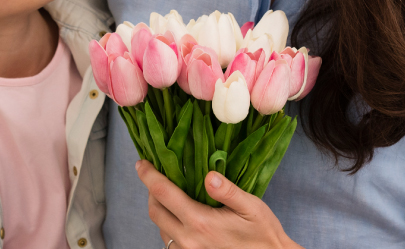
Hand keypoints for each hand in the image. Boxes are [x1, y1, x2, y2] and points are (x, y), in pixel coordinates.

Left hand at [136, 161, 301, 248]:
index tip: (142, 163)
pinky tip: (181, 216)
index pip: (163, 193)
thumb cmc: (262, 233)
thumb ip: (229, 191)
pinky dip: (168, 225)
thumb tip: (209, 175)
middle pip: (155, 211)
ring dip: (160, 209)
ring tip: (170, 195)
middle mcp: (188, 240)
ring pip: (160, 227)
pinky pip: (169, 241)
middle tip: (158, 177)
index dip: (149, 175)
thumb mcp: (252, 207)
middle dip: (151, 191)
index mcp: (200, 222)